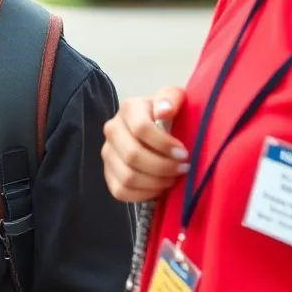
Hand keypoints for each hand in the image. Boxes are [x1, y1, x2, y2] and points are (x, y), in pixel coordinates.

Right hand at [101, 86, 189, 202]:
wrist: (157, 131)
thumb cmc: (169, 116)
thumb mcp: (175, 100)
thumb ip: (171, 97)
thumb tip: (164, 111)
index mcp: (128, 109)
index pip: (141, 129)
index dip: (164, 144)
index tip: (184, 153)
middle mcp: (112, 129)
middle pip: (132, 155)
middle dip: (162, 166)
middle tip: (182, 168)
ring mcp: (108, 153)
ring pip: (127, 176)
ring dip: (155, 182)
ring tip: (172, 178)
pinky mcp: (108, 173)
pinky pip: (121, 191)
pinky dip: (143, 194)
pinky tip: (159, 187)